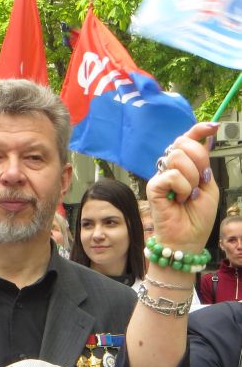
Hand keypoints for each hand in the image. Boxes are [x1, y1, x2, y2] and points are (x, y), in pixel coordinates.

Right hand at [147, 122, 219, 251]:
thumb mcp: (209, 185)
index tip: (213, 127)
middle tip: (202, 179)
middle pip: (182, 143)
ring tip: (189, 194)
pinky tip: (179, 200)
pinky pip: (172, 175)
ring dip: (191, 177)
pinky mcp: (153, 187)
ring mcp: (160, 176)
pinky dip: (183, 188)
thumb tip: (206, 139)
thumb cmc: (197, 217)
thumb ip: (205, 164)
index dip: (199, 130)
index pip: (188, 140)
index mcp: (185, 166)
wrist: (188, 238)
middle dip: (199, 158)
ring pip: (177, 157)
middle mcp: (170, 168)